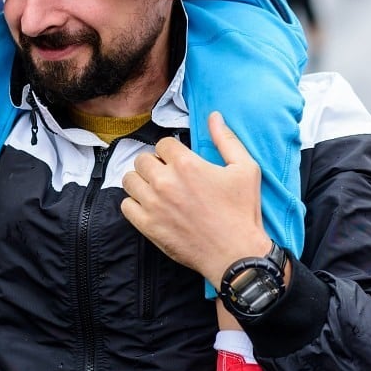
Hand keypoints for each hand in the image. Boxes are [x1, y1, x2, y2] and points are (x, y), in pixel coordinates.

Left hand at [121, 112, 270, 287]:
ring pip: (130, 179)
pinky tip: (149, 206)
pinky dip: (134, 203)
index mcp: (186, 164)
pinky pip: (126, 206)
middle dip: (154, 164)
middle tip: (167, 175)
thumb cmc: (243, 212)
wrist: (236, 254)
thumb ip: (226, 139)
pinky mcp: (148, 226)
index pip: (162, 144)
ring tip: (155, 189)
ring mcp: (153, 205)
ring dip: (141, 181)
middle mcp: (165, 181)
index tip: (179, 161)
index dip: (171, 151)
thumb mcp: (245, 169)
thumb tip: (213, 116)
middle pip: (142, 159)